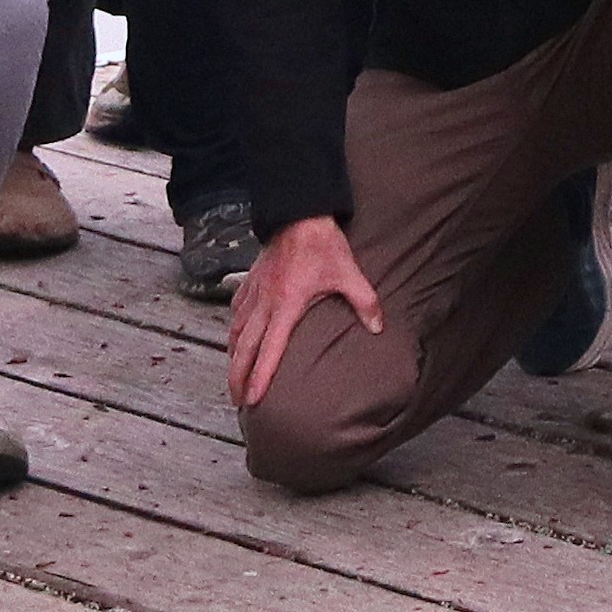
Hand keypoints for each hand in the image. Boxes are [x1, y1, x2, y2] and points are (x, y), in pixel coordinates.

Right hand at [223, 213, 385, 406]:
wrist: (298, 211)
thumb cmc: (323, 244)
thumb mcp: (348, 272)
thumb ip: (364, 301)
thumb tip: (378, 328)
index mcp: (286, 306)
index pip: (270, 350)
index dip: (260, 377)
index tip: (252, 399)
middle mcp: (264, 303)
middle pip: (244, 349)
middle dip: (237, 377)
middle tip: (237, 400)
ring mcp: (254, 292)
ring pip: (236, 331)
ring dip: (233, 356)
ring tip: (234, 376)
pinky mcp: (250, 280)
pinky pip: (237, 309)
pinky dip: (234, 327)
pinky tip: (236, 335)